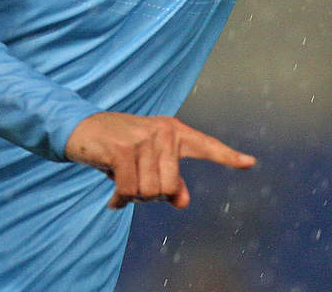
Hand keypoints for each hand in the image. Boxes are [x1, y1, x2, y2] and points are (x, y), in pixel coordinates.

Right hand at [65, 111, 255, 208]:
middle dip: (150, 196)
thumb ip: (169, 181)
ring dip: (132, 197)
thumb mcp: (147, 164)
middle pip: (170, 187)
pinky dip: (119, 200)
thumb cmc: (118, 148)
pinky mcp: (123, 148)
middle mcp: (164, 132)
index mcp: (174, 132)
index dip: (229, 156)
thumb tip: (182, 202)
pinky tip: (112, 200)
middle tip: (134, 185)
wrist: (81, 129)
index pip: (207, 146)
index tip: (250, 162)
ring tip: (122, 183)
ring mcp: (144, 138)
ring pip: (149, 192)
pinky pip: (130, 191)